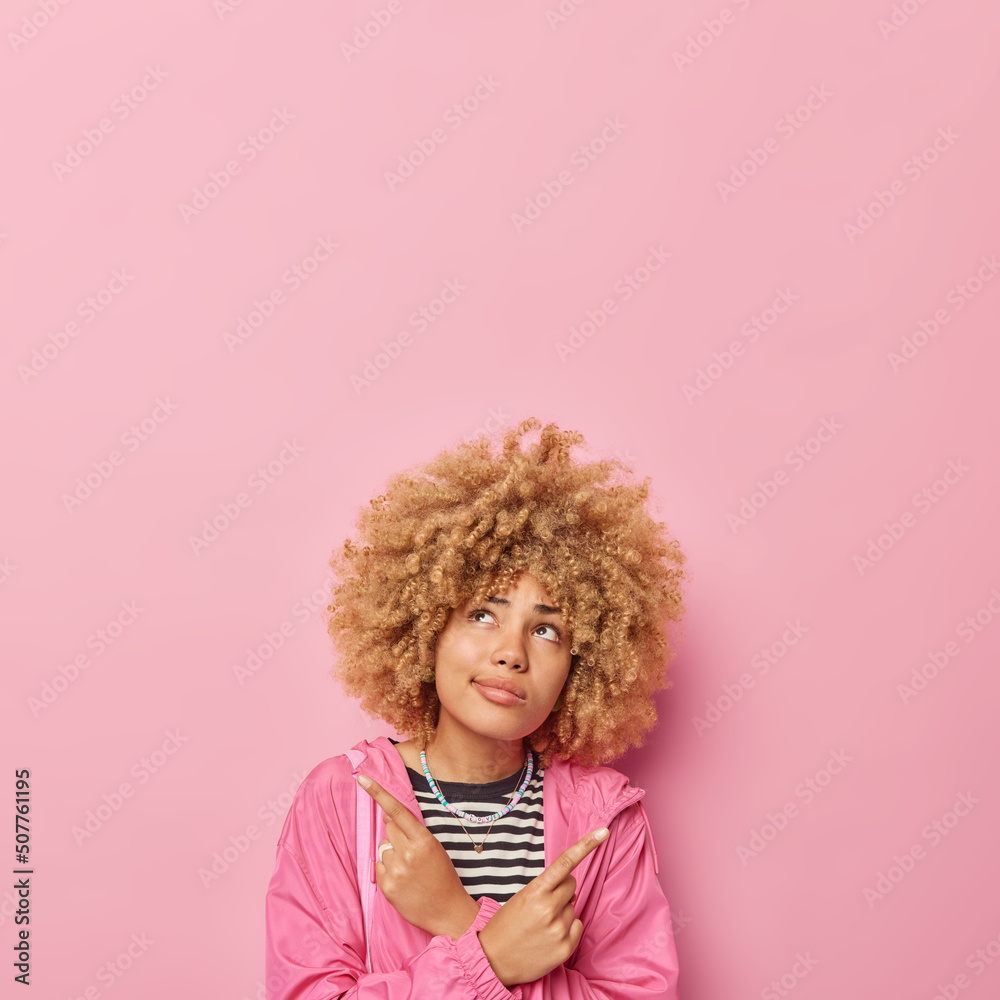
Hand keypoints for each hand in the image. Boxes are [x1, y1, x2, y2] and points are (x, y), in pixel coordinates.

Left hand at [357, 776, 478, 939]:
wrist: (447, 912)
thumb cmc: (442, 877)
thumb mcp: (434, 848)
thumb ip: (411, 831)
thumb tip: (386, 814)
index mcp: (424, 840)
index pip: (397, 810)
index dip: (378, 793)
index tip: (361, 778)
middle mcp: (408, 853)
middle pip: (388, 828)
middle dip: (395, 834)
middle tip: (410, 850)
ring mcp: (396, 871)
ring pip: (382, 847)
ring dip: (391, 854)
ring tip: (408, 870)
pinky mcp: (387, 887)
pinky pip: (378, 866)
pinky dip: (387, 870)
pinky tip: (402, 881)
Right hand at [477, 827, 608, 986]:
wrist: (493, 960)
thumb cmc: (505, 925)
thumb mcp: (521, 899)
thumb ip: (547, 890)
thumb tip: (572, 892)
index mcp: (535, 892)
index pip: (565, 863)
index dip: (586, 845)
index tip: (603, 832)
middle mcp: (549, 909)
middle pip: (572, 885)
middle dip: (562, 890)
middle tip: (543, 903)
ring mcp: (559, 929)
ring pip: (573, 907)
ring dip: (561, 912)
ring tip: (540, 925)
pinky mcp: (566, 948)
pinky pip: (577, 926)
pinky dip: (567, 929)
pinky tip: (549, 937)